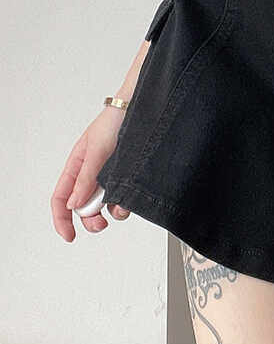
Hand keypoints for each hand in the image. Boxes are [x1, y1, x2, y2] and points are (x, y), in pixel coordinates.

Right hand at [51, 106, 130, 240]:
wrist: (143, 108)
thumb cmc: (115, 121)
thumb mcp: (97, 150)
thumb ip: (86, 178)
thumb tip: (74, 204)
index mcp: (77, 167)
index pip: (61, 199)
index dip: (61, 219)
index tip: (69, 236)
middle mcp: (92, 174)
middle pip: (83, 207)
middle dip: (90, 220)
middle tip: (101, 225)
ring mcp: (111, 176)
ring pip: (105, 205)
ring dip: (111, 212)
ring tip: (120, 209)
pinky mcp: (128, 176)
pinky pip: (123, 197)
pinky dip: (125, 203)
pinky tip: (129, 200)